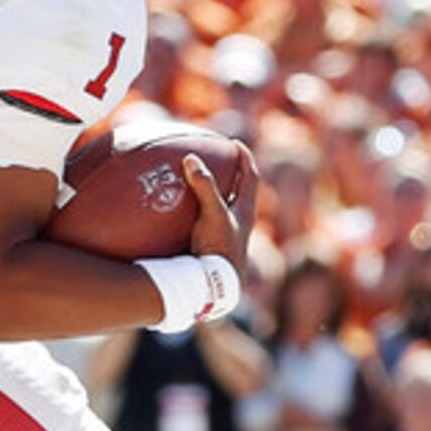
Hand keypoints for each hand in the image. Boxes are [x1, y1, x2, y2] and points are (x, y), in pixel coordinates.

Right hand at [184, 153, 251, 273]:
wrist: (215, 286)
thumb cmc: (219, 249)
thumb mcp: (213, 215)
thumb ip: (205, 187)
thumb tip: (192, 159)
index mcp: (245, 210)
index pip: (250, 176)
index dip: (244, 158)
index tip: (235, 144)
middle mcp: (239, 221)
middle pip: (240, 190)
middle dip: (232, 173)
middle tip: (219, 158)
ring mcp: (227, 234)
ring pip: (224, 207)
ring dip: (216, 193)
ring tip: (200, 181)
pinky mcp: (213, 245)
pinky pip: (207, 222)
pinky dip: (198, 212)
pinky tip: (180, 213)